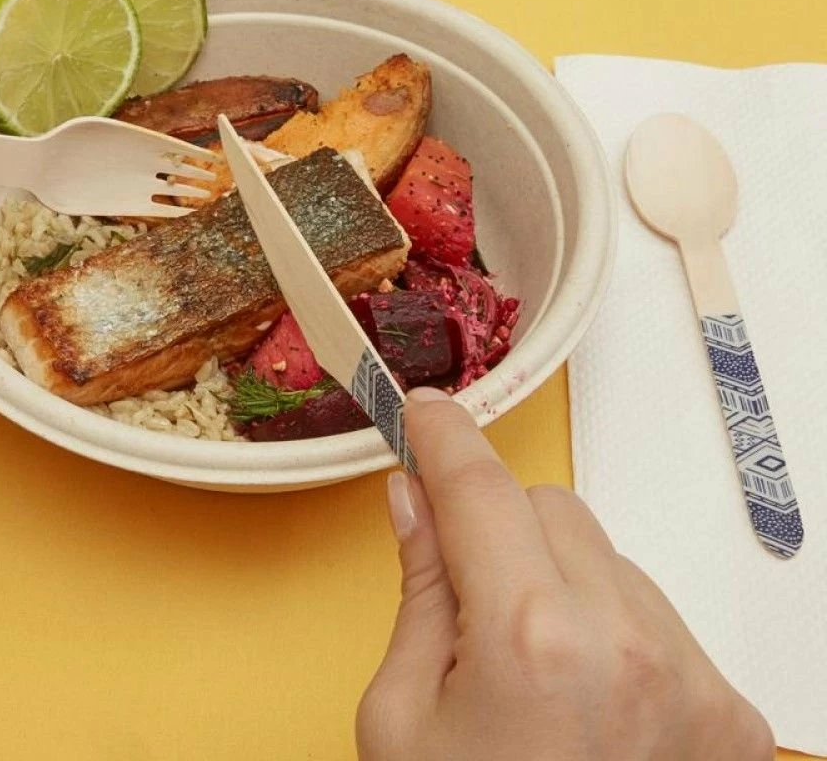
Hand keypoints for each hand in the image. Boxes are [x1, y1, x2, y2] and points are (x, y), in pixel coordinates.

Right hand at [357, 388, 774, 760]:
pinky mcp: (728, 713)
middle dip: (497, 524)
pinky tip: (582, 699)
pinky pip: (652, 613)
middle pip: (550, 506)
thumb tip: (415, 498)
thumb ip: (420, 589)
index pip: (480, 488)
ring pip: (605, 556)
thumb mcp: (400, 718)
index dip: (444, 436)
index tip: (424, 411)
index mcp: (528, 641)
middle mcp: (628, 644)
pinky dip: (608, 627)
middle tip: (464, 587)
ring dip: (556, 579)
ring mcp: (691, 679)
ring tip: (529, 669)